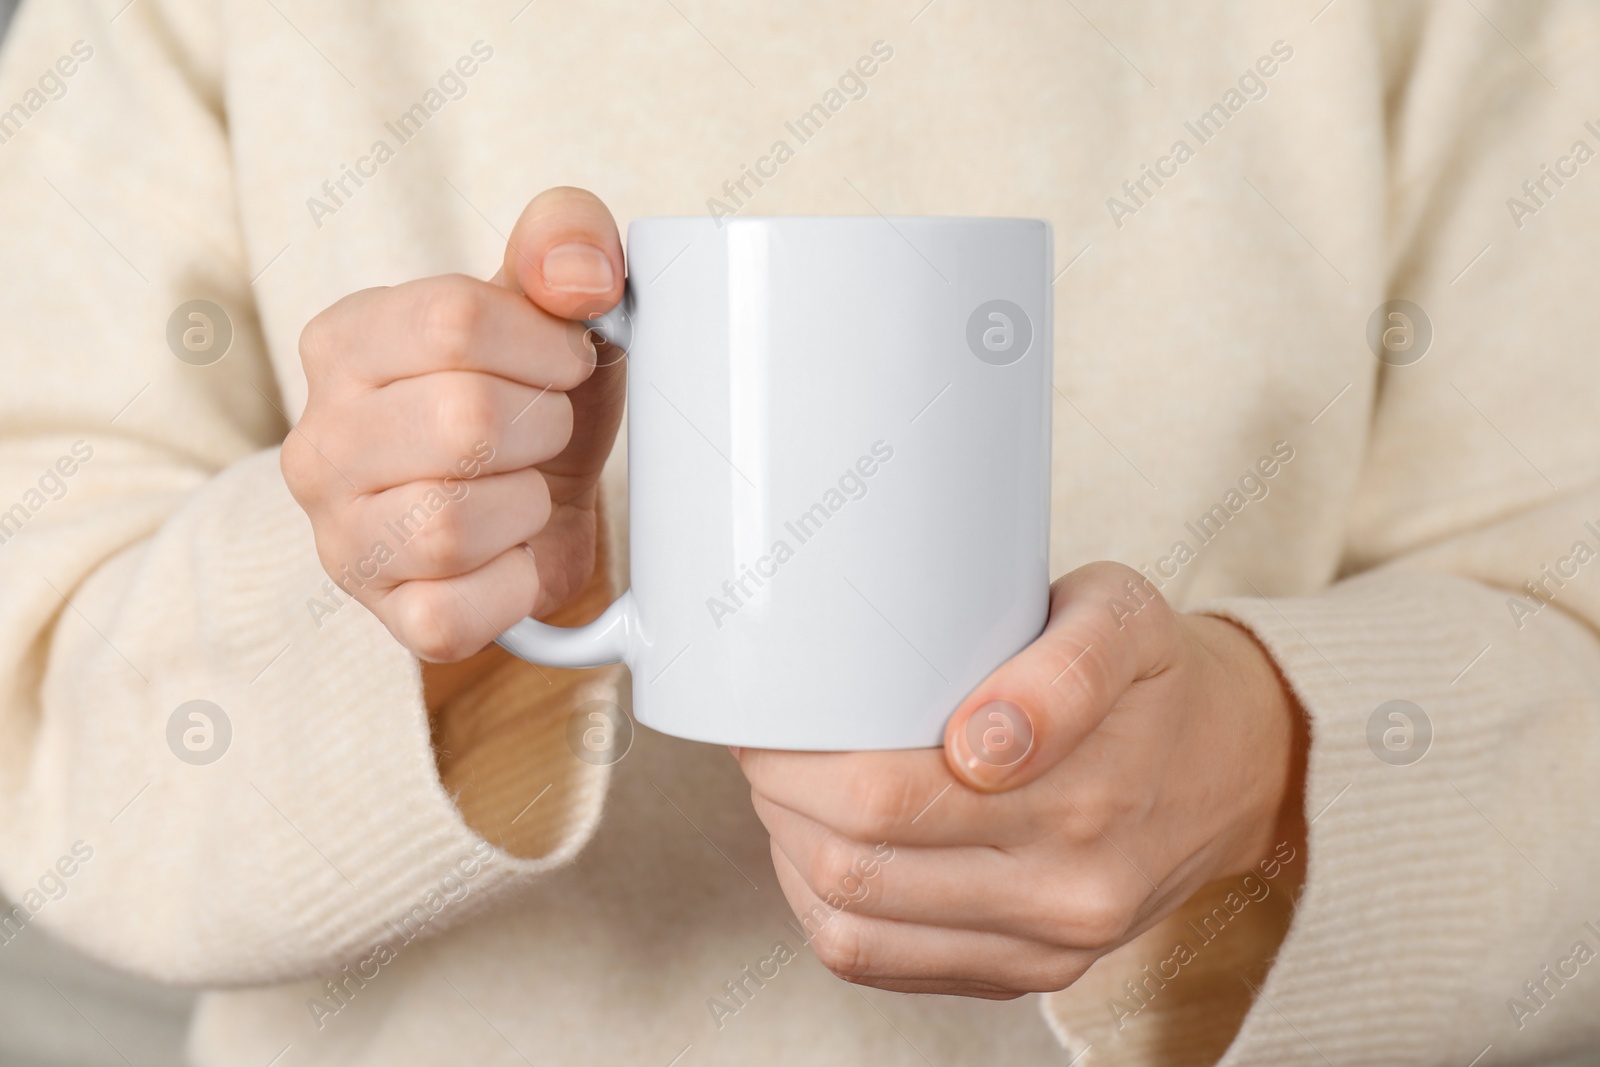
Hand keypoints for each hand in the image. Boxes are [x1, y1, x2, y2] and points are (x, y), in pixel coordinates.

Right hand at [283, 187, 625, 661]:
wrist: (540, 508)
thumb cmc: (535, 398)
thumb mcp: (556, 305)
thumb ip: (566, 242)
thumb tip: (582, 273)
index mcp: (343, 341)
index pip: (451, 318)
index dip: (545, 342)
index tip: (567, 360)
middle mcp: (318, 442)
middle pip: (460, 421)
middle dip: (540, 425)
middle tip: (547, 431)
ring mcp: (341, 537)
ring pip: (449, 523)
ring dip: (527, 504)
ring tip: (526, 490)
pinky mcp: (386, 614)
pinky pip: (455, 613)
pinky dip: (514, 585)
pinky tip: (514, 554)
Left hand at [736, 562, 1307, 997]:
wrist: (1236, 768)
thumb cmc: (1158, 676)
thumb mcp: (1127, 621)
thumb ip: (1062, 672)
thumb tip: (981, 743)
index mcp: (1086, 800)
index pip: (886, 801)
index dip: (799, 760)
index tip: (771, 713)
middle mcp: (1069, 893)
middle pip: (857, 867)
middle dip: (783, 801)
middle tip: (769, 743)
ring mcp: (1048, 948)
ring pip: (854, 930)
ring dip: (793, 859)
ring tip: (790, 794)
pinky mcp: (1027, 975)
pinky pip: (882, 966)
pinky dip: (828, 911)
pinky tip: (823, 853)